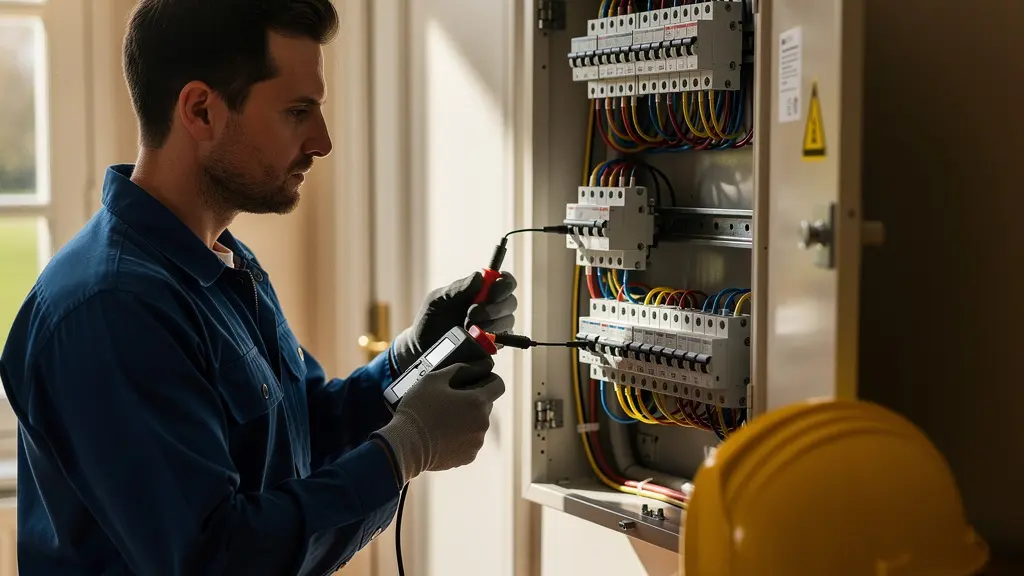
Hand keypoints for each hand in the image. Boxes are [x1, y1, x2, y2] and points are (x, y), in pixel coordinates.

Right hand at [374, 360, 504, 483]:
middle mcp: (483, 423)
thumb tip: (478, 366)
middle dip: (473, 400)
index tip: (476, 380)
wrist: (405, 445)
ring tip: (442, 419)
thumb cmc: (418, 409)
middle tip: (449, 400)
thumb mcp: (433, 379)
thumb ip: (459, 368)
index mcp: (478, 402)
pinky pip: (469, 441)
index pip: (498, 385)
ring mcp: (476, 442)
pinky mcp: (468, 457)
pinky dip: (460, 437)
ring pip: (477, 424)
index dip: (489, 379)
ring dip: (466, 419)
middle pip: (486, 405)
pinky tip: (442, 434)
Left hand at [391, 271, 516, 372]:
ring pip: (508, 320)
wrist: (423, 348)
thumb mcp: (438, 300)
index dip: (504, 283)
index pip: (505, 281)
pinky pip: (504, 339)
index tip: (491, 289)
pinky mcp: (495, 345)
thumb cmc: (430, 319)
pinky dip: (492, 338)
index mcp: (481, 290)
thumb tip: (479, 276)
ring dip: (490, 324)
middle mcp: (492, 306)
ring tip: (467, 328)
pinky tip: (476, 339)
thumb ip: (458, 288)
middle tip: (471, 313)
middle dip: (493, 307)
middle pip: (511, 301)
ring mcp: (495, 326)